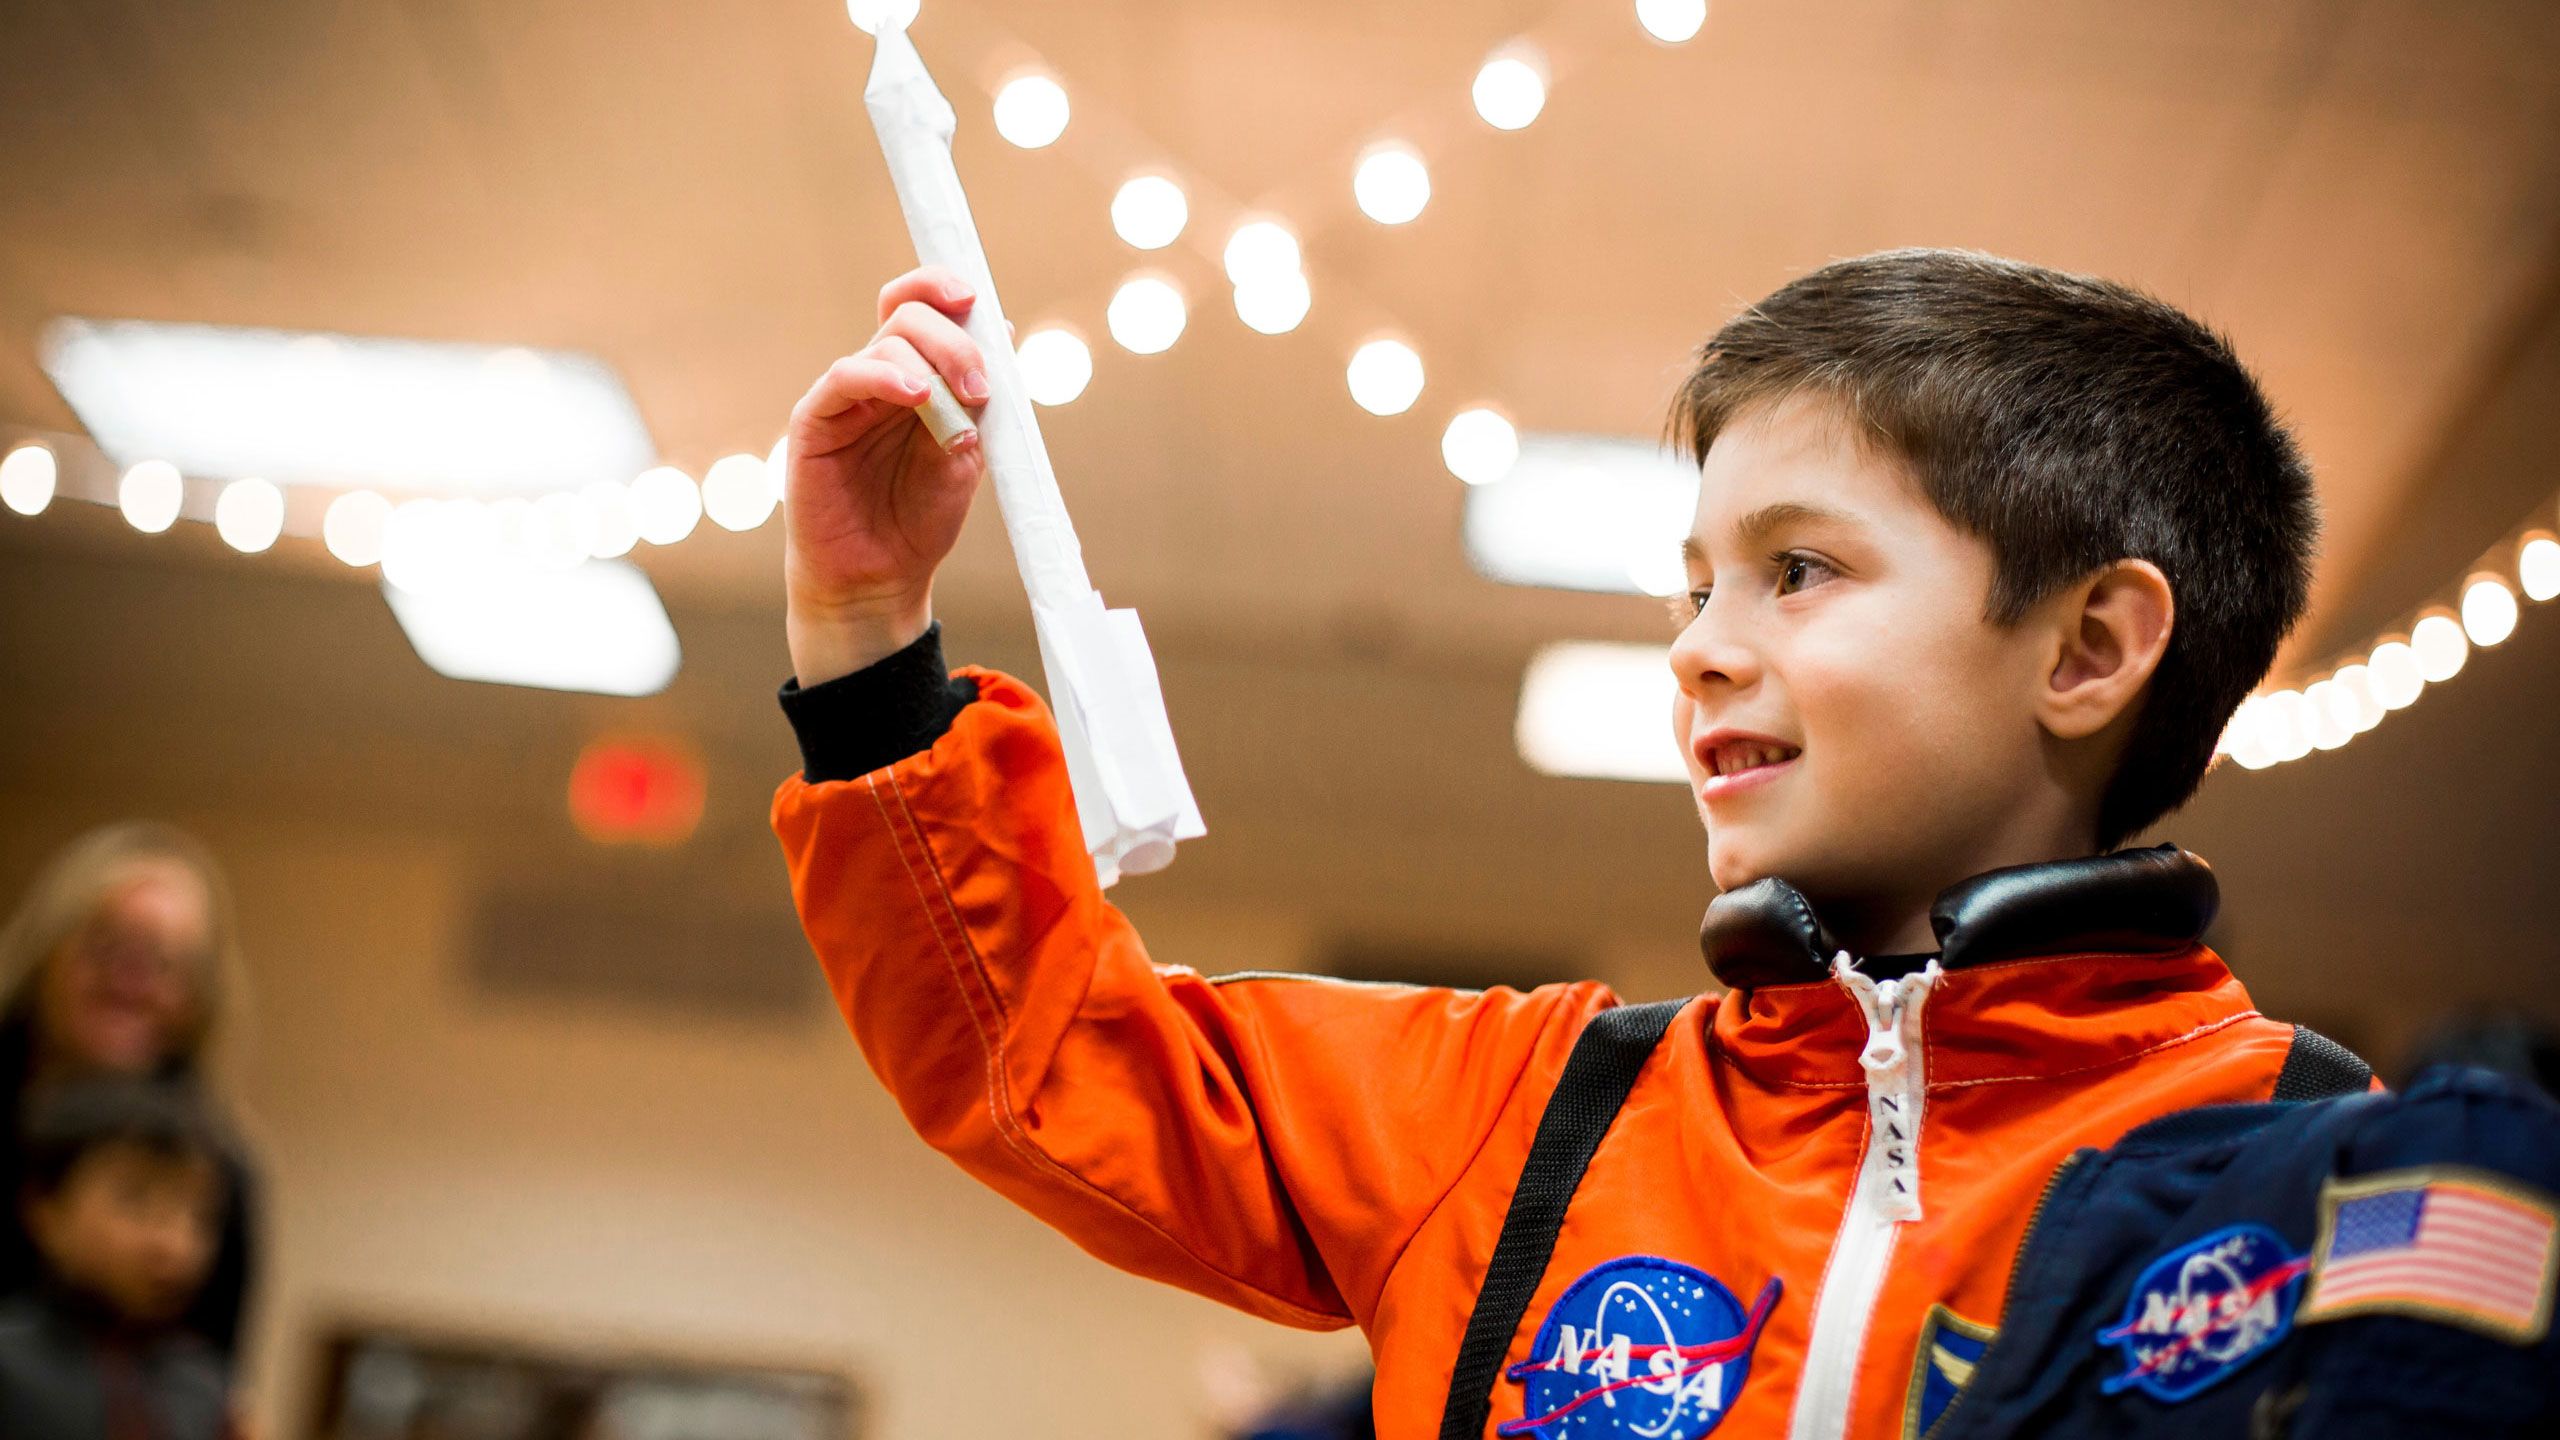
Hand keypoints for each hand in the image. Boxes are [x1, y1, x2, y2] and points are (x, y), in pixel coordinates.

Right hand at [782, 264, 994, 683]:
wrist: (879, 579)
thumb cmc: (919, 520)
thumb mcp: (965, 456)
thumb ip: (974, 402)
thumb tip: (996, 337)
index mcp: (917, 379)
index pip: (920, 309)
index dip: (941, 289)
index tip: (975, 299)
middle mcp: (879, 379)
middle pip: (908, 317)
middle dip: (954, 341)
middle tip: (980, 388)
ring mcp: (846, 397)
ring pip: (886, 342)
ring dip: (932, 362)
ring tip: (955, 406)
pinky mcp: (815, 420)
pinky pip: (846, 376)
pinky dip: (884, 376)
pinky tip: (914, 394)